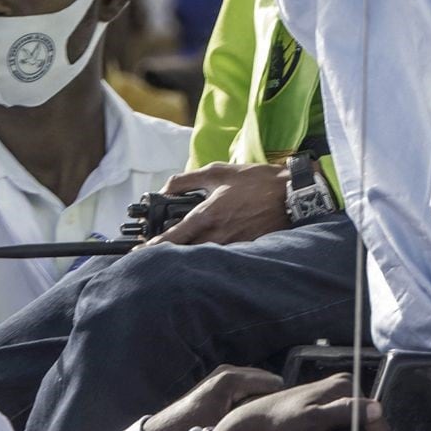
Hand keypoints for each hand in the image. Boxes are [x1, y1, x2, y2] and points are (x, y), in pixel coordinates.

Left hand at [141, 363, 280, 430]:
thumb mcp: (223, 429)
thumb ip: (250, 419)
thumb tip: (274, 419)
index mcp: (231, 379)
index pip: (275, 384)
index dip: (280, 404)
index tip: (281, 422)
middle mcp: (229, 370)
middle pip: (268, 382)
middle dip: (272, 400)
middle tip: (272, 423)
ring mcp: (224, 374)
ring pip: (258, 385)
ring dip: (261, 400)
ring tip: (260, 422)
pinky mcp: (220, 381)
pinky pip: (247, 387)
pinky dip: (251, 399)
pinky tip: (247, 417)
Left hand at [155, 163, 296, 247]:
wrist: (291, 195)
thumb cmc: (256, 182)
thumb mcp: (218, 172)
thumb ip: (187, 180)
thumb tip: (166, 188)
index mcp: (207, 216)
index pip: (172, 238)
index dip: (153, 248)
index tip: (139, 253)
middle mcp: (216, 235)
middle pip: (184, 254)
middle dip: (168, 256)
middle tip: (155, 255)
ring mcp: (230, 246)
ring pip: (201, 258)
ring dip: (188, 257)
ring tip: (178, 254)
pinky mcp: (243, 251)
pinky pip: (220, 258)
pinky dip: (209, 257)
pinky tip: (207, 251)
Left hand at [212, 370, 382, 430]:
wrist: (255, 427)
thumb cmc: (280, 424)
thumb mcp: (314, 420)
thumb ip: (345, 413)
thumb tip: (377, 409)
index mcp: (345, 384)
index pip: (376, 414)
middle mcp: (343, 386)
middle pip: (368, 419)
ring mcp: (334, 397)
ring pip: (357, 424)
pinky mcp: (327, 409)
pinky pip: (345, 426)